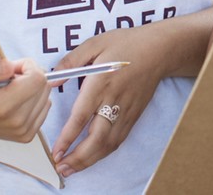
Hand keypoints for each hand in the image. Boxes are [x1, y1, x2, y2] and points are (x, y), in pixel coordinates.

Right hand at [0, 58, 51, 142]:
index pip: (37, 78)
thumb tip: (10, 66)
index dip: (26, 66)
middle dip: (29, 75)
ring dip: (31, 87)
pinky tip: (15, 99)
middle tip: (7, 78)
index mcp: (2, 108)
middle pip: (44, 87)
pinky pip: (44, 108)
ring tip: (9, 89)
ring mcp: (22, 132)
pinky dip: (33, 99)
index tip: (9, 68)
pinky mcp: (26, 136)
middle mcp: (16, 123)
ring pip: (46, 96)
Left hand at [50, 24, 167, 177]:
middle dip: (78, 157)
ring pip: (108, 143)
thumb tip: (53, 80)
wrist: (159, 50)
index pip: (82, 116)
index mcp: (101, 82)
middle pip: (96, 138)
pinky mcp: (134, 115)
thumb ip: (71, 61)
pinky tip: (92, 157)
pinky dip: (104, 153)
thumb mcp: (95, 43)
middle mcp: (114, 100)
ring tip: (72, 168)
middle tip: (61, 167)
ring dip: (90, 160)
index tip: (56, 151)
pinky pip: (118, 139)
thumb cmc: (126, 43)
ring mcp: (127, 110)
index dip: (67, 137)